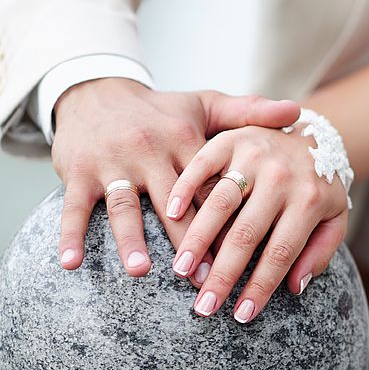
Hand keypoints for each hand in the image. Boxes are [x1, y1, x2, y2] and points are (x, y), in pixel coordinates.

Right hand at [51, 77, 299, 285]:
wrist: (96, 91)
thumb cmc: (162, 110)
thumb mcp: (206, 104)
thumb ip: (250, 112)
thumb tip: (297, 111)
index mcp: (185, 139)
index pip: (212, 186)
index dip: (229, 221)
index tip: (246, 255)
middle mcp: (149, 151)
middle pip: (173, 202)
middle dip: (189, 242)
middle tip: (203, 279)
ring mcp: (112, 163)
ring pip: (123, 204)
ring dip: (131, 239)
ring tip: (143, 271)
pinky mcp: (79, 172)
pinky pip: (74, 207)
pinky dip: (71, 235)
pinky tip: (72, 264)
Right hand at [166, 125, 348, 321]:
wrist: (316, 132)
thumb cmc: (322, 186)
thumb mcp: (336, 216)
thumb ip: (321, 251)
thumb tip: (295, 287)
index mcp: (309, 199)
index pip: (281, 252)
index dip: (261, 286)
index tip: (241, 315)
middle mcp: (281, 177)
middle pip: (247, 234)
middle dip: (223, 274)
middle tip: (204, 306)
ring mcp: (255, 154)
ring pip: (221, 201)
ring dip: (197, 238)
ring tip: (181, 270)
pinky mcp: (232, 138)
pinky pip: (203, 164)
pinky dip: (185, 188)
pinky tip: (171, 215)